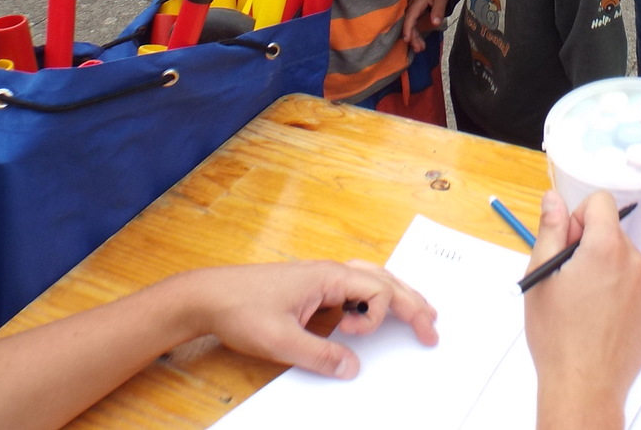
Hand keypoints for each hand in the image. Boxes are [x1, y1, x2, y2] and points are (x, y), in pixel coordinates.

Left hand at [177, 260, 437, 379]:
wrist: (208, 296)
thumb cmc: (241, 309)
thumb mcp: (280, 341)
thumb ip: (320, 355)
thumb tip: (353, 368)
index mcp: (327, 276)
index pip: (375, 288)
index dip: (376, 316)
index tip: (353, 336)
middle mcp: (330, 271)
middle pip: (383, 280)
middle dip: (411, 302)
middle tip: (432, 328)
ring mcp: (322, 277)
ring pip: (372, 280)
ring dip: (396, 296)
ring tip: (418, 312)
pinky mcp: (312, 287)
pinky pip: (355, 287)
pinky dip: (373, 298)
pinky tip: (371, 313)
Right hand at [403, 0, 448, 52]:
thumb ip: (438, 11)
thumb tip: (435, 23)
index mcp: (417, 3)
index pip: (410, 17)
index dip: (408, 29)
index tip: (407, 39)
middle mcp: (412, 7)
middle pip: (409, 24)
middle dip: (412, 37)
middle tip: (419, 49)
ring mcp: (413, 10)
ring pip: (411, 26)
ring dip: (414, 37)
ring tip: (420, 49)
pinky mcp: (416, 13)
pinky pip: (414, 25)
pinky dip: (416, 34)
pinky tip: (420, 43)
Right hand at [524, 192, 640, 422]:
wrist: (584, 387)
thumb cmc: (557, 335)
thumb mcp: (541, 277)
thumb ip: (550, 230)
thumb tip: (554, 198)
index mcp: (606, 247)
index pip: (601, 202)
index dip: (578, 218)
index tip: (566, 245)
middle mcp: (635, 261)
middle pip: (611, 233)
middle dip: (589, 246)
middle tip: (568, 280)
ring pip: (623, 261)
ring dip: (604, 270)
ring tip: (583, 305)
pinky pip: (635, 287)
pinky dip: (619, 294)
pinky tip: (600, 320)